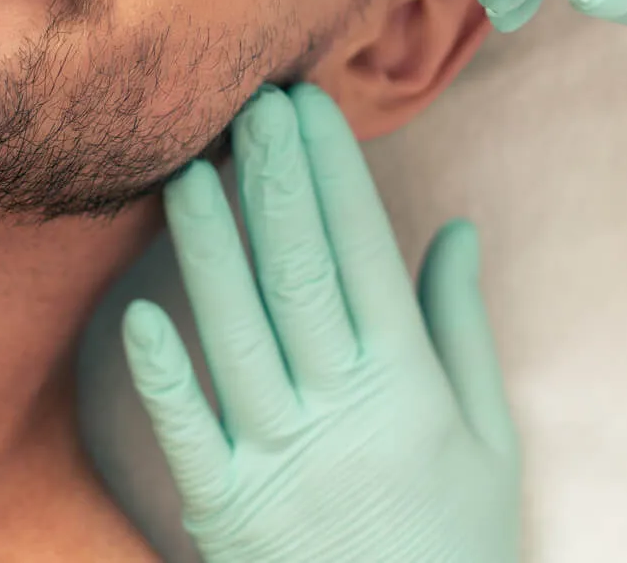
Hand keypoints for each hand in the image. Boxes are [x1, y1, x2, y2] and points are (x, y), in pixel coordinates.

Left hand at [122, 85, 518, 562]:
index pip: (366, 256)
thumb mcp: (488, 437)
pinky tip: (138, 310)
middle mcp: (343, 413)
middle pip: (302, 276)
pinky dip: (164, 373)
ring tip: (187, 174)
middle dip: (275, 184)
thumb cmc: (455, 541)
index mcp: (409, 388)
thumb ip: (463, 330)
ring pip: (237, 333)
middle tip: (250, 106)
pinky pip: (188, 431)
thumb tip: (456, 229)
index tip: (312, 110)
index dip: (335, 177)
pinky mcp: (226, 512)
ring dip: (210, 249)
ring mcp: (281, 462)